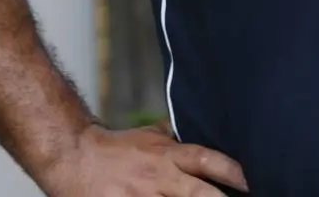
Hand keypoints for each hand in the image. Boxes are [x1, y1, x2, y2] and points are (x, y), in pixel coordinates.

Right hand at [36, 123, 246, 196]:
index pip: (204, 159)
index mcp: (166, 156)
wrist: (72, 155)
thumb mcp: (146, 137)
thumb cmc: (112, 148)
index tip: (246, 181)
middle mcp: (158, 177)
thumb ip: (171, 137)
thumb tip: (193, 129)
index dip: (229, 170)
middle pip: (198, 194)